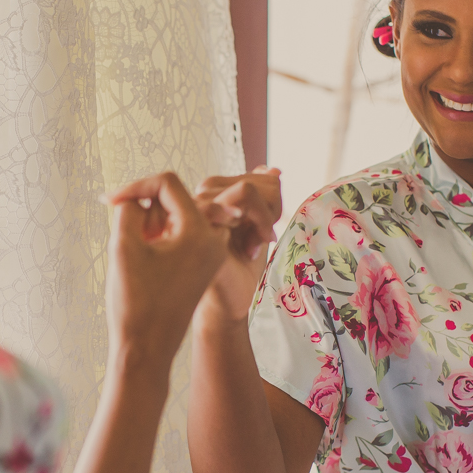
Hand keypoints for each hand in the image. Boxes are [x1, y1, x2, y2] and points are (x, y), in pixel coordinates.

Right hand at [104, 172, 229, 377]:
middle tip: (126, 236)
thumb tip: (137, 197)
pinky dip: (161, 236)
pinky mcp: (203, 265)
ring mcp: (211, 254)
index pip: (168, 184)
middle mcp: (214, 240)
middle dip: (146, 209)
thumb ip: (128, 208)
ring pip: (179, 215)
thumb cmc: (135, 303)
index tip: (108, 201)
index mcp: (201, 231)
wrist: (146, 351)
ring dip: (153, 222)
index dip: (135, 186)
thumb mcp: (124, 245)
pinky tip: (144, 256)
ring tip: (135, 247)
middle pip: (176, 198)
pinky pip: (183, 234)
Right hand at [193, 166, 282, 321]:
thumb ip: (263, 199)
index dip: (273, 201)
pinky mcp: (201, 220)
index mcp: (215, 196)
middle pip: (254, 179)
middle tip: (262, 238)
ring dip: (264, 217)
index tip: (267, 230)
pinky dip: (258, 221)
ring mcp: (199, 207)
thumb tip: (272, 169)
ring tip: (255, 244)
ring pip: (248, 188)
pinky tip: (251, 247)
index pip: (258, 177)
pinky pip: (241, 199)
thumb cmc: (240, 270)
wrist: (228, 303)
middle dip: (270, 208)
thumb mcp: (258, 228)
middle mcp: (203, 197)